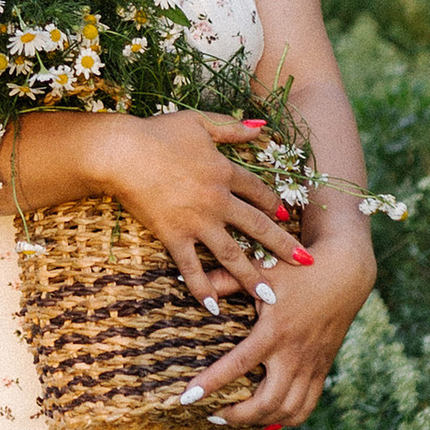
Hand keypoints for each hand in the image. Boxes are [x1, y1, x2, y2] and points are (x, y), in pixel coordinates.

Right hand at [93, 110, 306, 309]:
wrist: (123, 152)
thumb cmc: (158, 133)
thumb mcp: (199, 123)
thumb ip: (232, 128)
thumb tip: (262, 127)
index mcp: (225, 172)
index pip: (258, 191)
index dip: (273, 203)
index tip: (285, 215)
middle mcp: (218, 201)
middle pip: (257, 227)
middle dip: (283, 246)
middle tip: (306, 263)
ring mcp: (197, 222)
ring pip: (231, 254)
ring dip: (251, 276)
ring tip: (269, 297)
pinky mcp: (174, 236)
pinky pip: (192, 267)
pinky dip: (203, 288)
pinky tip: (215, 307)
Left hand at [181, 217, 374, 429]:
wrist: (344, 276)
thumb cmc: (297, 271)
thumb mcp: (261, 270)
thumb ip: (224, 279)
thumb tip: (184, 277)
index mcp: (274, 332)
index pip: (238, 365)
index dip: (211, 384)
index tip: (187, 398)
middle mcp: (294, 355)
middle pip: (267, 403)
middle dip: (238, 416)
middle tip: (214, 414)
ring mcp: (310, 366)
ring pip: (288, 411)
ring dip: (261, 422)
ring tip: (238, 418)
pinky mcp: (321, 371)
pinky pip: (306, 407)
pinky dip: (285, 419)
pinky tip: (267, 416)